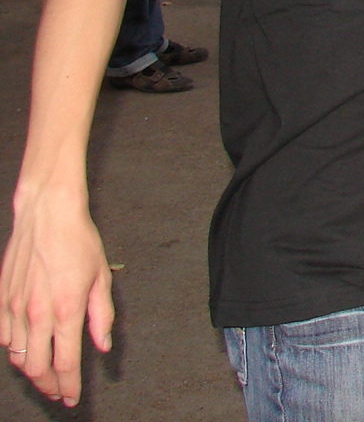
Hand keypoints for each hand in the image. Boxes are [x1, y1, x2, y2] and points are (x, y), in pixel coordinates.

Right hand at [1, 193, 115, 407]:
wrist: (46, 215)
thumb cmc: (78, 242)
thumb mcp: (101, 278)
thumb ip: (102, 316)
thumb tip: (103, 346)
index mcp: (66, 311)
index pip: (65, 363)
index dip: (69, 387)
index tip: (73, 399)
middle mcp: (36, 314)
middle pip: (37, 368)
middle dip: (48, 386)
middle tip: (58, 392)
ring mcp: (14, 308)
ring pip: (18, 356)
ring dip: (31, 370)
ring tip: (44, 375)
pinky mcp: (1, 300)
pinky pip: (4, 337)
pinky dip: (15, 349)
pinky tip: (26, 348)